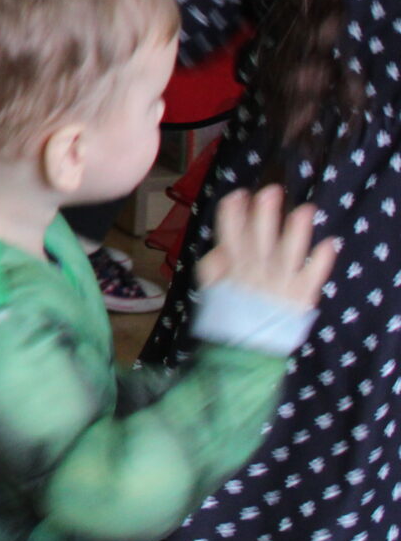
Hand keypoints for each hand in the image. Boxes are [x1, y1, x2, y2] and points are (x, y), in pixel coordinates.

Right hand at [198, 185, 335, 312]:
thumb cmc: (228, 315)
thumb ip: (214, 265)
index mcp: (234, 270)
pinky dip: (322, 261)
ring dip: (297, 232)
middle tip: (271, 191)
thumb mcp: (211, 289)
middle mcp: (258, 274)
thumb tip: (221, 246)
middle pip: (261, 239)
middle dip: (265, 215)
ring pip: (289, 254)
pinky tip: (329, 244)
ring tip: (305, 210)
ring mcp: (281, 285)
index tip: (238, 194)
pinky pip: (313, 277)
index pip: (232, 236)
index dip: (233, 215)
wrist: (247, 349)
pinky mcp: (301, 297)